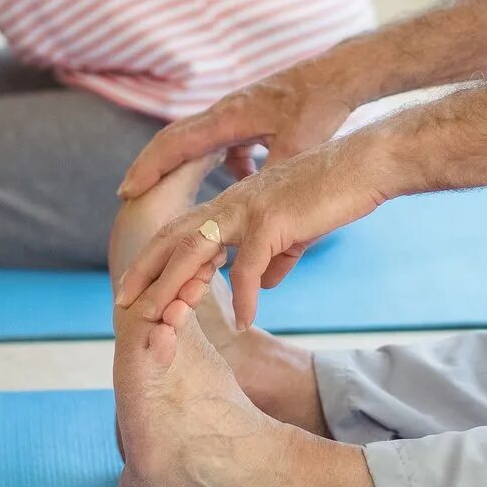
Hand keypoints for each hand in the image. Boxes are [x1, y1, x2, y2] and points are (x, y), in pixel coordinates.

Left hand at [113, 137, 392, 330]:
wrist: (364, 165)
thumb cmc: (333, 192)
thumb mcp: (297, 231)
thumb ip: (276, 256)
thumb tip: (263, 284)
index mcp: (233, 202)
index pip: (182, 230)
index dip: (157, 256)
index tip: (137, 282)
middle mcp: (231, 203)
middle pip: (174, 239)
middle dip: (146, 270)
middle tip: (121, 300)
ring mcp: (248, 209)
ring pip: (196, 253)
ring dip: (173, 288)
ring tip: (158, 319)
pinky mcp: (272, 220)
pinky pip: (249, 267)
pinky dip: (246, 297)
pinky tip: (245, 321)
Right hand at [118, 59, 365, 201]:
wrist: (337, 76)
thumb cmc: (318, 105)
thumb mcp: (296, 146)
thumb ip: (270, 177)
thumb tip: (254, 213)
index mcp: (228, 118)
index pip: (176, 143)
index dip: (150, 168)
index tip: (128, 192)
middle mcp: (225, 111)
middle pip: (175, 139)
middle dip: (151, 166)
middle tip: (128, 194)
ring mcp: (236, 112)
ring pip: (197, 138)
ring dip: (182, 163)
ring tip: (173, 193)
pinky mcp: (250, 115)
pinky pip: (223, 138)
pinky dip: (223, 160)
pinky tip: (243, 177)